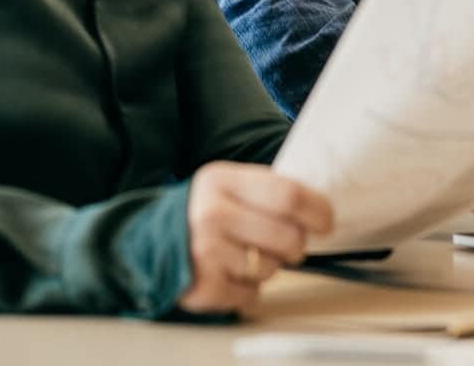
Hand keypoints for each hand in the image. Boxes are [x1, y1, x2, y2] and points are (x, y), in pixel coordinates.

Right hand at [177, 162, 334, 313]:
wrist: (148, 241)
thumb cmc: (203, 212)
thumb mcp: (227, 185)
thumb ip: (267, 190)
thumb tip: (319, 208)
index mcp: (222, 180)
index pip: (287, 195)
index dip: (317, 211)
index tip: (325, 223)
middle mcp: (211, 213)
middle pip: (287, 236)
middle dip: (295, 245)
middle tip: (286, 244)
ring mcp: (205, 251)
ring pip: (270, 268)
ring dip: (267, 267)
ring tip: (244, 255)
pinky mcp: (203, 284)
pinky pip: (251, 294)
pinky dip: (247, 289)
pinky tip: (229, 273)